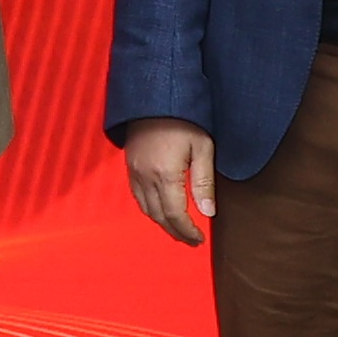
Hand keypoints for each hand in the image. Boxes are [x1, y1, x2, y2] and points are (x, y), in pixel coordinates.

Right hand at [121, 119, 218, 246]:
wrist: (155, 96)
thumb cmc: (184, 118)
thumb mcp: (202, 147)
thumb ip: (204, 182)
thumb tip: (208, 212)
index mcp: (165, 174)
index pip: (175, 215)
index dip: (188, 231)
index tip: (199, 239)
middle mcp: (146, 177)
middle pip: (159, 217)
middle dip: (176, 232)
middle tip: (192, 240)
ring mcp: (135, 172)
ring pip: (146, 210)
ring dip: (162, 224)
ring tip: (179, 230)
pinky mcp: (130, 166)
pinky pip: (137, 197)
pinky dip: (150, 210)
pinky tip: (161, 211)